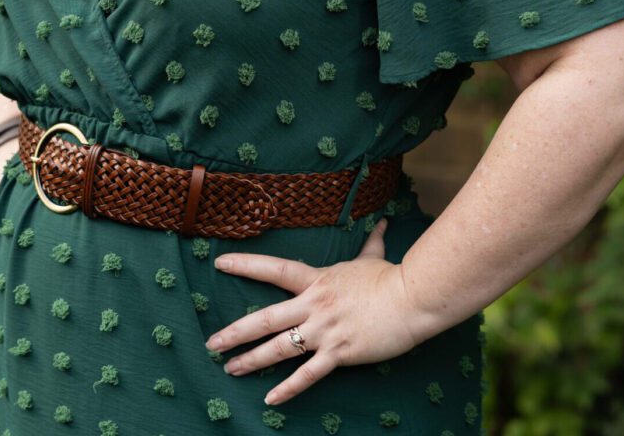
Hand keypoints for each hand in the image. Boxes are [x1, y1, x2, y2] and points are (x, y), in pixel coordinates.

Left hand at [203, 218, 425, 406]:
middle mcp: (314, 305)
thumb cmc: (391, 278)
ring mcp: (324, 331)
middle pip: (266, 318)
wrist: (411, 299)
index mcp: (317, 280)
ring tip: (230, 369)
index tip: (220, 263)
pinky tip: (270, 400)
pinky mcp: (339, 353)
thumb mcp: (373, 258)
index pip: (274, 269)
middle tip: (212, 343)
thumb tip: (381, 222)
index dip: (245, 265)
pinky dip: (288, 389)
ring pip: (280, 348)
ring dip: (252, 360)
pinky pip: (308, 375)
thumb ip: (370, 242)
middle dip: (236, 332)